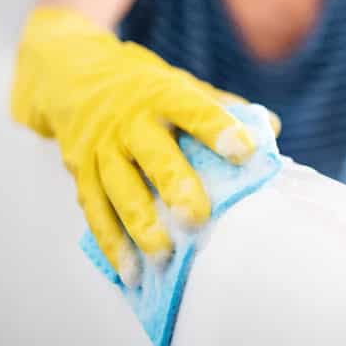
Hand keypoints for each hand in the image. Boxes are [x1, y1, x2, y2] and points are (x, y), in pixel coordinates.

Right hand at [11, 7, 272, 283]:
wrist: (73, 74)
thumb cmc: (142, 86)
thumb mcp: (178, 82)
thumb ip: (221, 106)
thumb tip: (272, 129)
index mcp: (161, 94)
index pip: (193, 109)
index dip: (218, 129)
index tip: (245, 151)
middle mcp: (128, 121)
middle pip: (152, 155)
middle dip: (174, 185)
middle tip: (197, 217)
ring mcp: (100, 148)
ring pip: (119, 188)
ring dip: (140, 224)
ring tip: (164, 255)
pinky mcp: (79, 171)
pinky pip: (94, 211)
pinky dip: (111, 243)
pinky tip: (130, 272)